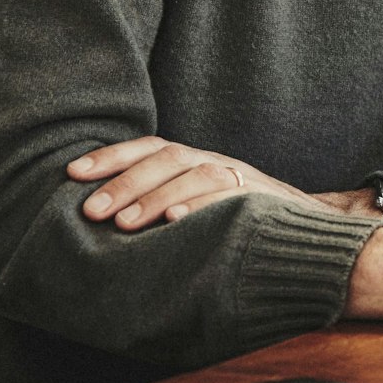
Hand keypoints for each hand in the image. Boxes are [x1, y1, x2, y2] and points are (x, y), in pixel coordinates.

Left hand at [68, 137, 331, 230]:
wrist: (311, 234)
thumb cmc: (240, 227)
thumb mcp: (198, 210)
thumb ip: (162, 209)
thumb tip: (104, 224)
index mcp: (196, 163)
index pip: (151, 148)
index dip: (112, 157)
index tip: (71, 173)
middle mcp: (217, 164)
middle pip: (169, 158)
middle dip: (126, 181)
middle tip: (91, 211)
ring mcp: (242, 181)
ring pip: (197, 174)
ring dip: (157, 197)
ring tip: (125, 224)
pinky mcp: (263, 203)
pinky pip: (232, 200)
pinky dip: (202, 208)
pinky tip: (176, 223)